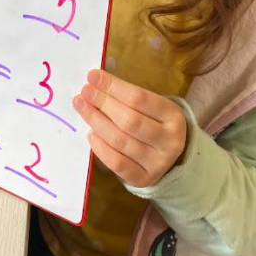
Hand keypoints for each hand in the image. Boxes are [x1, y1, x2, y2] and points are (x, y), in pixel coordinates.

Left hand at [72, 70, 186, 187]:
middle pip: (129, 120)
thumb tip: (95, 82)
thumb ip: (127, 96)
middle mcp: (170, 140)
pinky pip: (117, 163)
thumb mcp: (151, 106)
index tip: (92, 76)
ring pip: (120, 141)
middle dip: (103, 103)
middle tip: (84, 92)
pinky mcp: (144, 179)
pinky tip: (90, 134)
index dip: (113, 86)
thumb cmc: (154, 122)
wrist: (170, 156)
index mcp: (173, 115)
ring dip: (96, 122)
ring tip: (82, 107)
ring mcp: (158, 163)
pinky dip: (101, 148)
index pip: (139, 98)